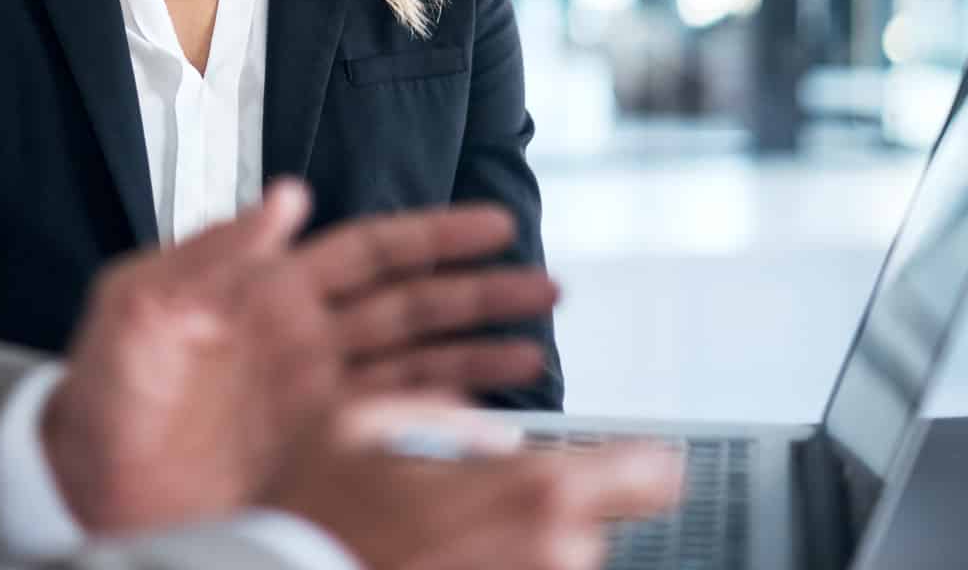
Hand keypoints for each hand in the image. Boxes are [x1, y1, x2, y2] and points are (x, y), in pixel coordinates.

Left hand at [40, 179, 557, 532]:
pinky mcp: (317, 459)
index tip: (497, 223)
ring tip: (536, 345)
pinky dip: (445, 426)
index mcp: (269, 291)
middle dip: (481, 292)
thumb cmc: (99, 388)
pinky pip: (396, 434)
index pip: (371, 251)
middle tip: (547, 284)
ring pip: (418, 369)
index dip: (436, 236)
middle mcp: (305, 342)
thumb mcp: (140, 303)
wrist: (79, 486)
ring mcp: (316, 402)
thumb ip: (213, 250)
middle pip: (413, 306)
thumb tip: (287, 198)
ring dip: (479, 353)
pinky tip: (489, 420)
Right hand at [263, 399, 684, 569]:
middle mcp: (551, 554)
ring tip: (448, 544)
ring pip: (560, 562)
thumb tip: (486, 432)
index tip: (638, 459)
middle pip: (596, 525)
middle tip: (486, 509)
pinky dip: (497, 567)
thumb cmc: (314, 521)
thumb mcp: (357, 427)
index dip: (646, 462)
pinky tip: (439, 560)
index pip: (652, 473)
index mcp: (532, 491)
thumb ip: (439, 413)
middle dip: (553, 512)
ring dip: (523, 550)